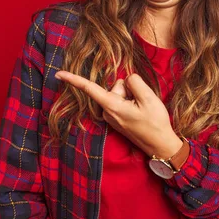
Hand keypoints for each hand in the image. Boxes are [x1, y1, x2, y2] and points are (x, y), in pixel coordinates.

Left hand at [54, 71, 182, 157]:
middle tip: (142, 104)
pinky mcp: (116, 118)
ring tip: (142, 110)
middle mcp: (107, 112)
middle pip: (115, 86)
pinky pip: (121, 101)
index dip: (74, 79)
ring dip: (131, 97)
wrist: (160, 145)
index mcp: (112, 106)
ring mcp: (111, 116)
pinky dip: (130, 102)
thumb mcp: (149, 98)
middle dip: (128, 89)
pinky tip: (139, 113)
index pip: (89, 89)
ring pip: (120, 93)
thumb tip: (125, 80)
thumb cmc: (155, 123)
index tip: (58, 74)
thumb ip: (134, 82)